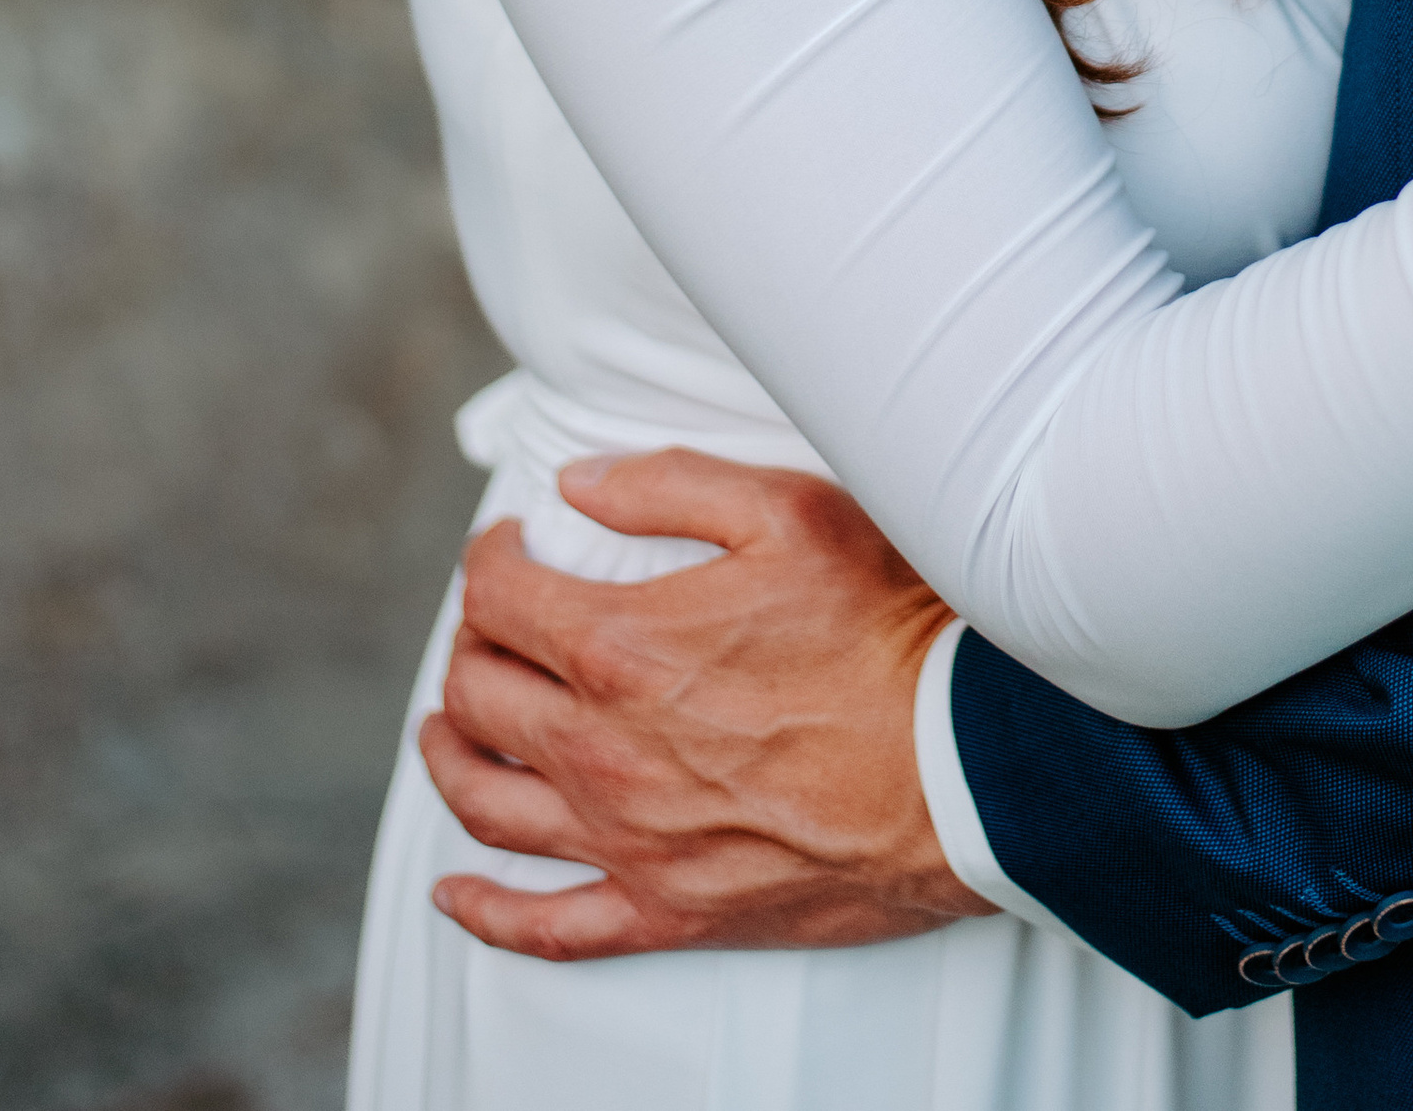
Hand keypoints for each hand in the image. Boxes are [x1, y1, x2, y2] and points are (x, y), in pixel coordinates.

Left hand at [421, 450, 995, 960]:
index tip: (509, 546)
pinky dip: (485, 912)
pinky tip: (457, 892)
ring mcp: (626, 840)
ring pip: (488, 803)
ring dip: (451, 756)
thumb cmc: (887, 631)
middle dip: (470, 648)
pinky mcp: (666, 908)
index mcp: (619, 646)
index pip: (498, 598)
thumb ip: (666, 487)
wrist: (962, 764)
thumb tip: (575, 485)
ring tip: (450, 728)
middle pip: (480, 696)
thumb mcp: (786, 513)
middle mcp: (600, 749)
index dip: (491, 560)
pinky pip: (546, 926)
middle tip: (493, 626)